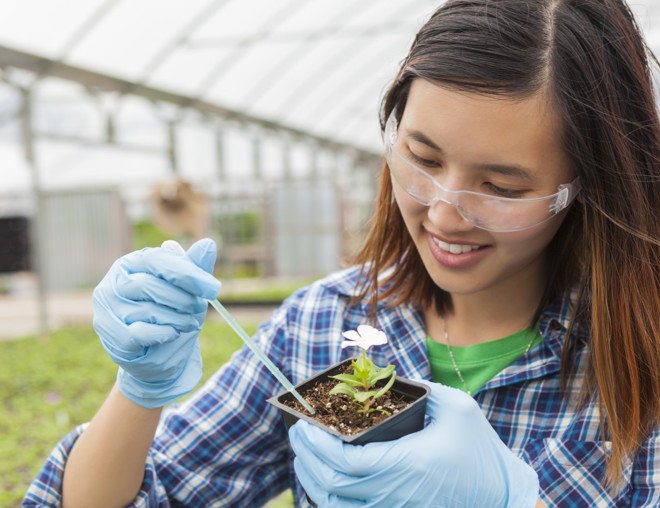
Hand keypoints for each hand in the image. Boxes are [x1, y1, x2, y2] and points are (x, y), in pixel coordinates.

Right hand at [93, 238, 220, 408]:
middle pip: (150, 285)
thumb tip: (208, 244)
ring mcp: (107, 310)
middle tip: (199, 308)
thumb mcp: (188, 290)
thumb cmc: (173, 313)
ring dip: (177, 319)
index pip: (157, 260)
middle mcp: (114, 283)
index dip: (187, 273)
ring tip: (189, 323)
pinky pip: (140, 333)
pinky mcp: (110, 335)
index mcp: (132, 263)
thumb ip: (196, 268)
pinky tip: (172, 334)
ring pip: (147, 311)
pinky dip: (164, 334)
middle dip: (182, 299)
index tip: (213, 288)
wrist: (160, 353)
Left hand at [289, 382, 538, 507]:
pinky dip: (330, 500)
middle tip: (299, 437)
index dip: (316, 445)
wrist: (500, 498)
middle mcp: (394, 495)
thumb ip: (420, 389)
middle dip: (306, 460)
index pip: (344, 461)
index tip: (304, 426)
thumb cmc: (480, 451)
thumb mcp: (458, 408)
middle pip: (331, 486)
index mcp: (406, 464)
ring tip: (306, 456)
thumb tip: (385, 377)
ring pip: (335, 507)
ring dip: (312, 481)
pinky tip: (326, 481)